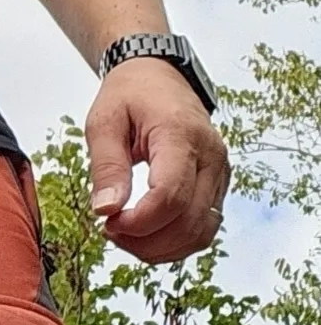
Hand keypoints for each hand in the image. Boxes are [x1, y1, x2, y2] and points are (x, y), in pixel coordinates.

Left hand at [84, 58, 229, 263]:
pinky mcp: (217, 185)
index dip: (139, 223)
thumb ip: (106, 167)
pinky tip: (145, 234)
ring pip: (201, 233)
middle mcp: (211, 157)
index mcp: (181, 136)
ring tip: (124, 234)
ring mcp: (220, 173)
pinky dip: (175, 241)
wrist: (158, 76)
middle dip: (145, 241)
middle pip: (189, 222)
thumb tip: (106, 210)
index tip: (107, 223)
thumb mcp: (104, 123)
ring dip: (161, 248)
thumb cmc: (130, 95)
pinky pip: (204, 227)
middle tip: (109, 230)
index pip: (171, 196)